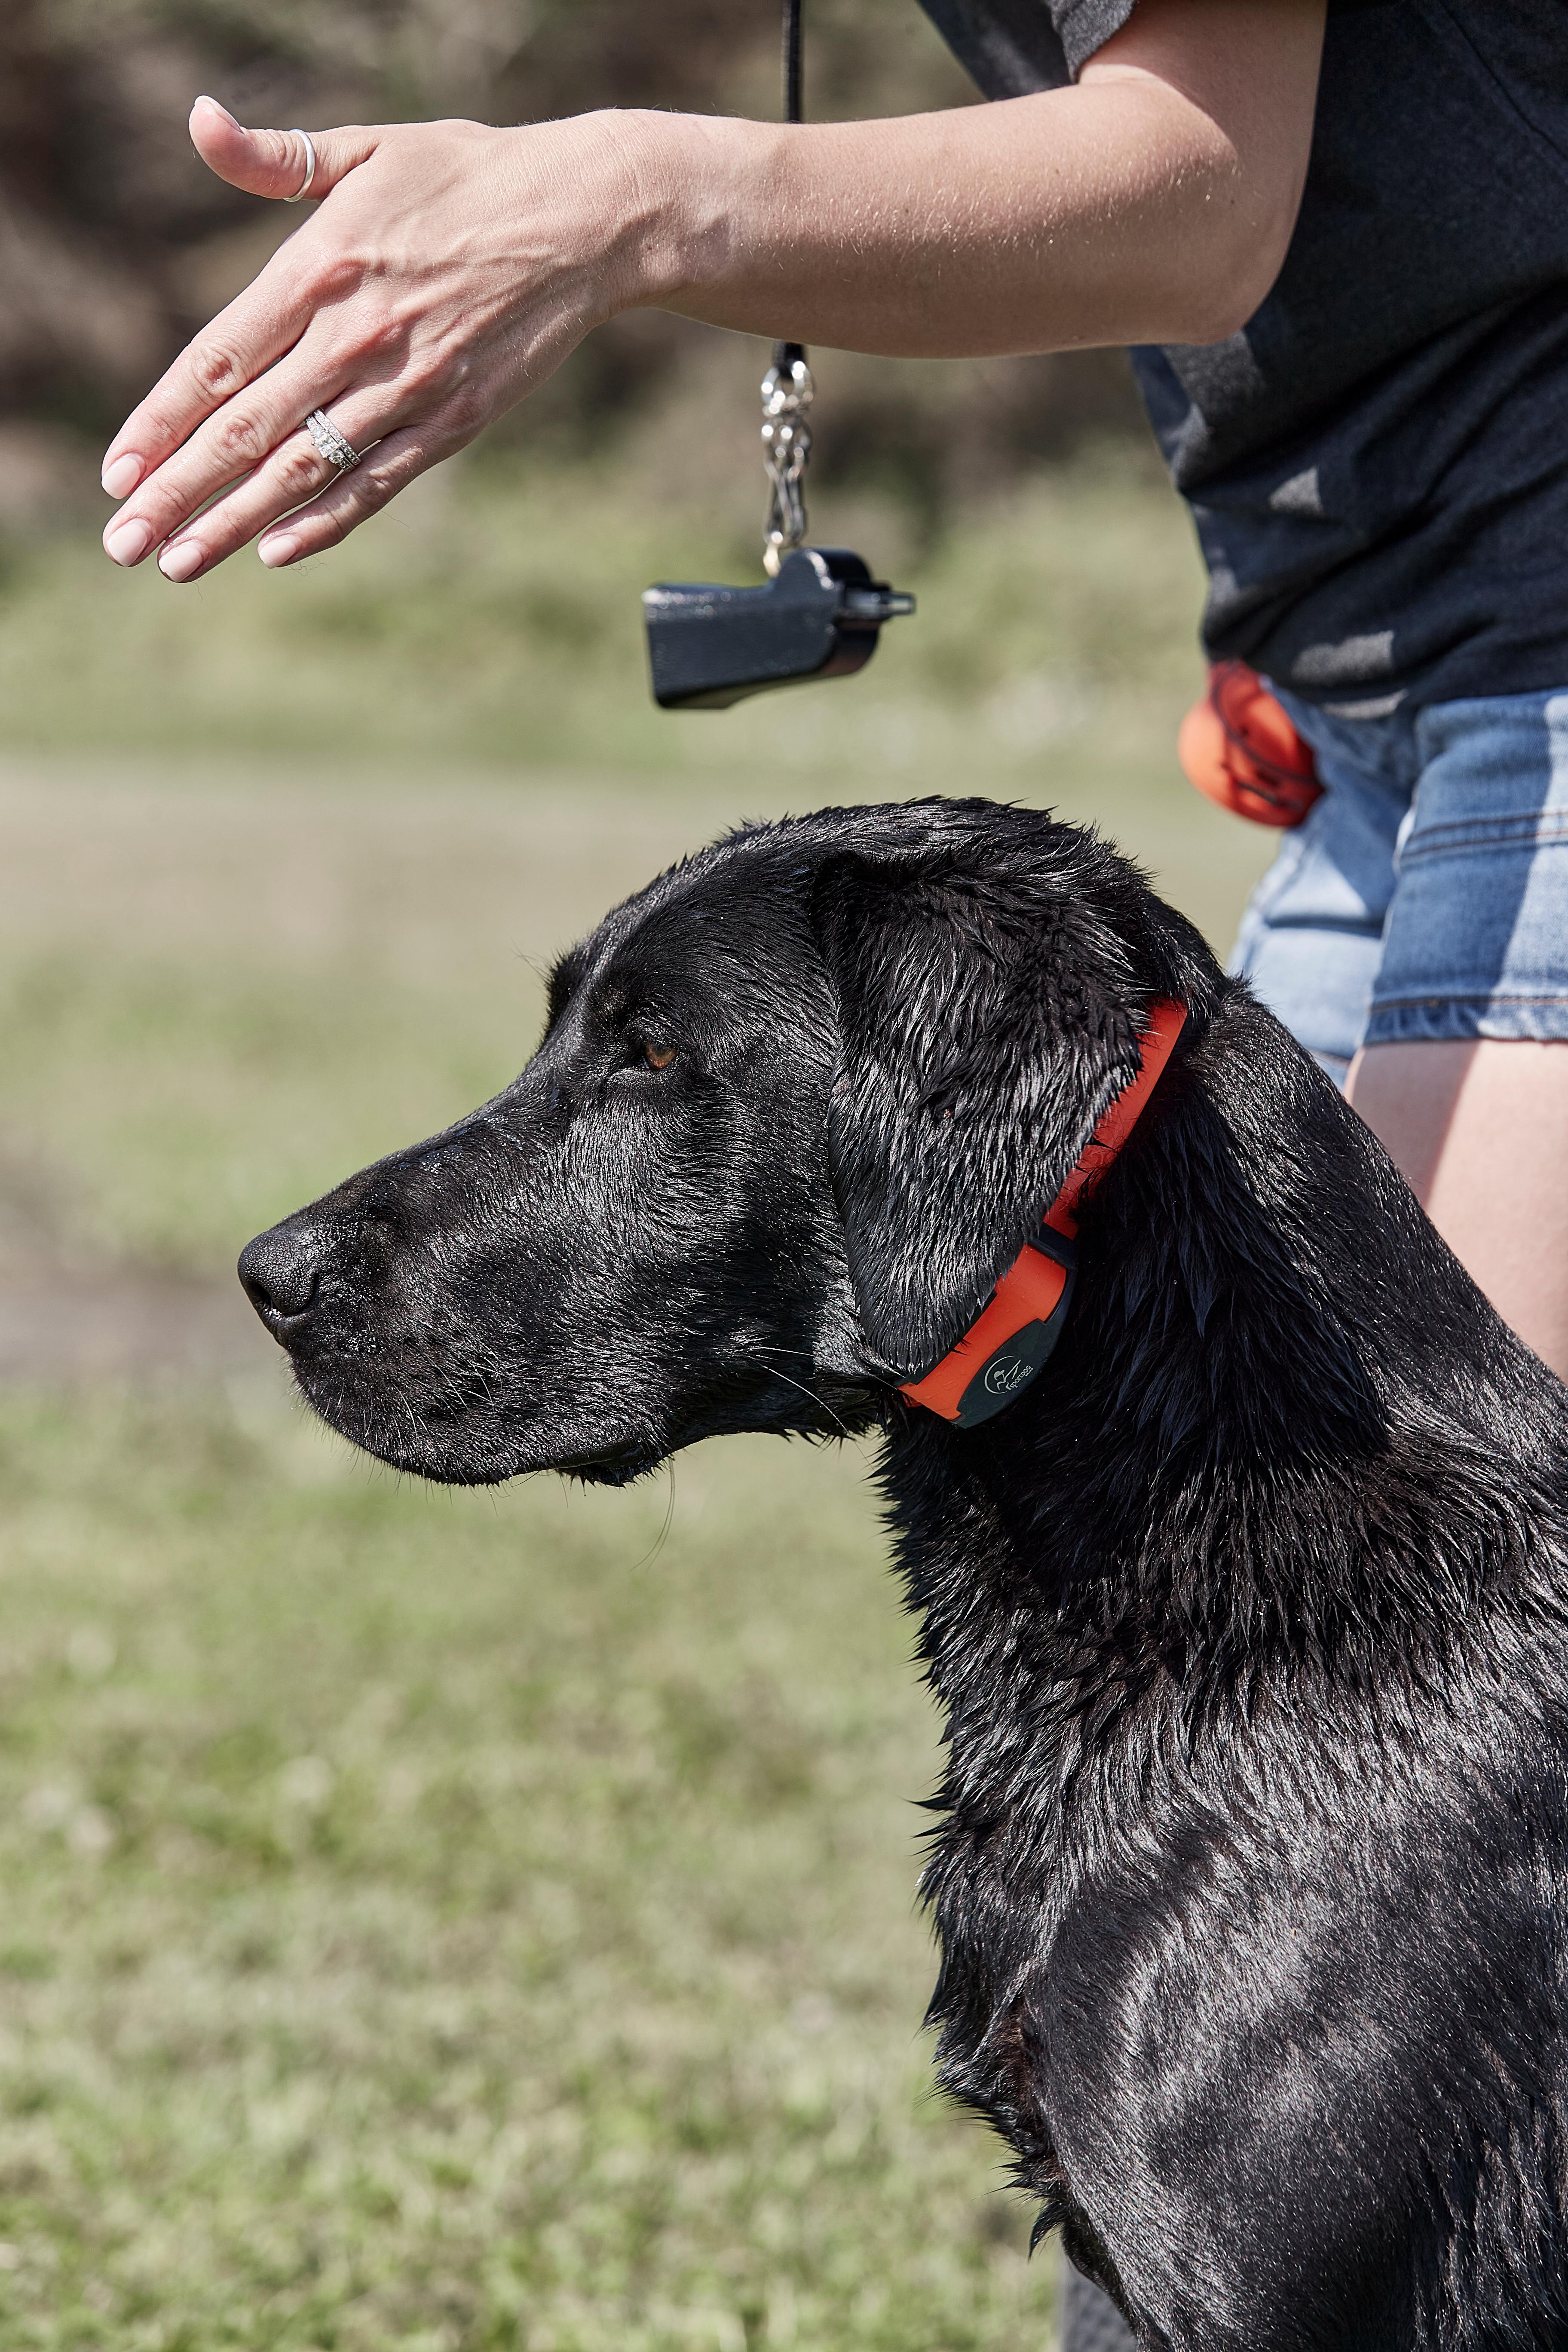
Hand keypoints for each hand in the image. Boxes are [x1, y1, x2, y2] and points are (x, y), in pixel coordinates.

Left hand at [100, 97, 659, 580]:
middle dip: (177, 492)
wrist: (582, 218)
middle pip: (245, 430)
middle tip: (123, 542)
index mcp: (319, 267)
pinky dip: (325, 519)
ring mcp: (406, 386)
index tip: (116, 470)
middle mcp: (355, 336)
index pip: (217, 361)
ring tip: (176, 563)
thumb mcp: (365, 148)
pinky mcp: (454, 420)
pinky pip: (377, 481)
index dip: (160, 421)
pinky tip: (276, 551)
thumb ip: (274, 155)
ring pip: (301, 468)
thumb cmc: (467, 175)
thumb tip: (198, 120)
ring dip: (233, 522)